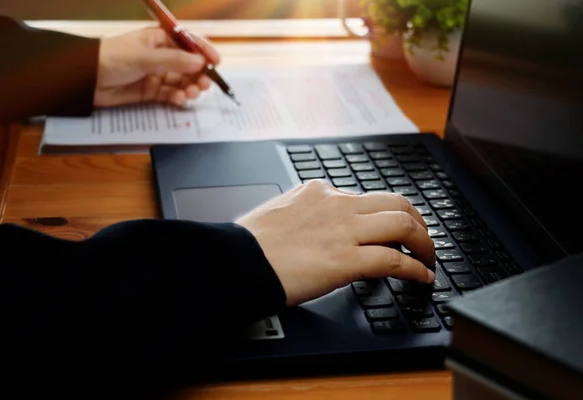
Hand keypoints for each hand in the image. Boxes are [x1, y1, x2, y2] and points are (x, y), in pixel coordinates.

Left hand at [94, 27, 219, 107]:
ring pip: (181, 81)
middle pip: (188, 65)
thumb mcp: (145, 57)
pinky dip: (177, 97)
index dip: (203, 51)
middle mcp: (160, 55)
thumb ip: (174, 61)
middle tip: (205, 84)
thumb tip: (199, 63)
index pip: (188, 42)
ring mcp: (156, 74)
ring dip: (190, 87)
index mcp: (159, 39)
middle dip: (199, 74)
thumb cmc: (111, 58)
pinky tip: (179, 99)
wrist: (86, 79)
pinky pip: (170, 94)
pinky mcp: (151, 91)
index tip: (216, 62)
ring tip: (192, 93)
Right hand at [236, 180, 435, 306]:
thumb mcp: (279, 210)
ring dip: (424, 242)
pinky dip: (416, 269)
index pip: (364, 197)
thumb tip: (311, 220)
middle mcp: (337, 205)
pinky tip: (422, 277)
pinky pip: (395, 261)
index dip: (383, 214)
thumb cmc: (249, 242)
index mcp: (319, 191)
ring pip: (403, 225)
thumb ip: (302, 209)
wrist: (237, 260)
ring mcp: (344, 231)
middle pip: (395, 202)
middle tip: (421, 236)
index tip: (388, 227)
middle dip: (416, 220)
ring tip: (429, 257)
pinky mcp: (347, 260)